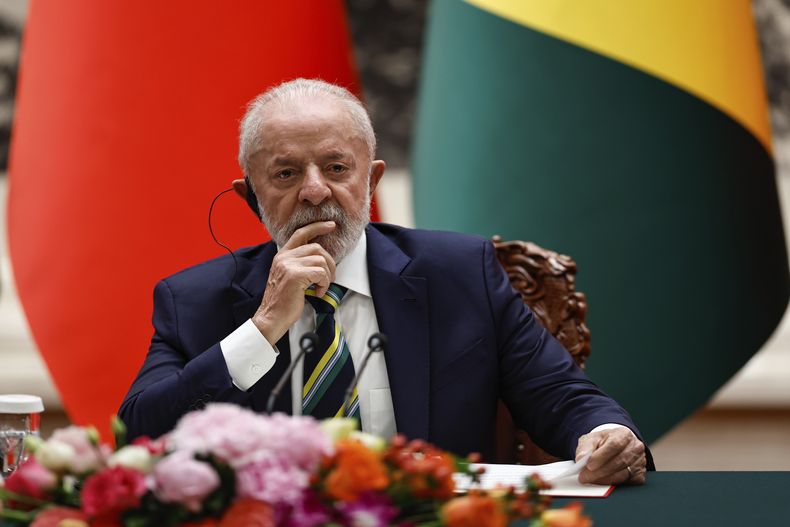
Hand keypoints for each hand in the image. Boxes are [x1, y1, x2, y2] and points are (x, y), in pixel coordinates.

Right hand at [252, 221, 336, 344]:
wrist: (271, 317)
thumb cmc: (282, 301)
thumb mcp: (288, 276)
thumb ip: (299, 264)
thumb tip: (321, 259)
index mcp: (282, 255)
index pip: (300, 233)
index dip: (317, 227)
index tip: (331, 225)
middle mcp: (284, 257)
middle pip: (317, 248)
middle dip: (330, 262)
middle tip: (330, 277)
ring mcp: (289, 265)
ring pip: (321, 260)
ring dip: (327, 276)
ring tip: (321, 287)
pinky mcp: (296, 275)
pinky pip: (321, 273)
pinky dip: (324, 284)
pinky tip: (317, 292)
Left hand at [575, 427, 646, 484]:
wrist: (614, 446)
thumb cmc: (603, 443)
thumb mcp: (591, 439)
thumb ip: (585, 447)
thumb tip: (581, 459)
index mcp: (624, 434)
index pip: (614, 445)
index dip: (601, 456)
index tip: (588, 465)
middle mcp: (635, 447)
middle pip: (619, 461)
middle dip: (600, 471)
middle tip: (584, 477)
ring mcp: (640, 462)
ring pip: (623, 474)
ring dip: (605, 479)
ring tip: (590, 480)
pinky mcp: (640, 475)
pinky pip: (627, 483)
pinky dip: (613, 484)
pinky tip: (602, 482)